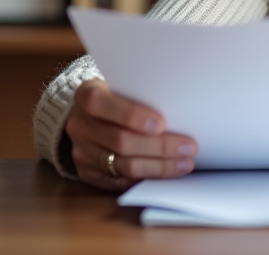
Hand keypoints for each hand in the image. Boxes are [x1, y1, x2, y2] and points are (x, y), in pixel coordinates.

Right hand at [65, 79, 197, 191]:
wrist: (88, 116)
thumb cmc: (117, 97)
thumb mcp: (123, 87)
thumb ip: (141, 96)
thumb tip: (180, 114)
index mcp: (86, 95)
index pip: (103, 105)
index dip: (132, 115)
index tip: (162, 123)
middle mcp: (80, 125)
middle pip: (120, 141)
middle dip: (159, 146)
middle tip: (188, 147)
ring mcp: (81, 151)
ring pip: (124, 165)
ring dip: (159, 166)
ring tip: (185, 163)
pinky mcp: (88, 173)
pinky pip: (121, 180)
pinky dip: (148, 177)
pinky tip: (168, 172)